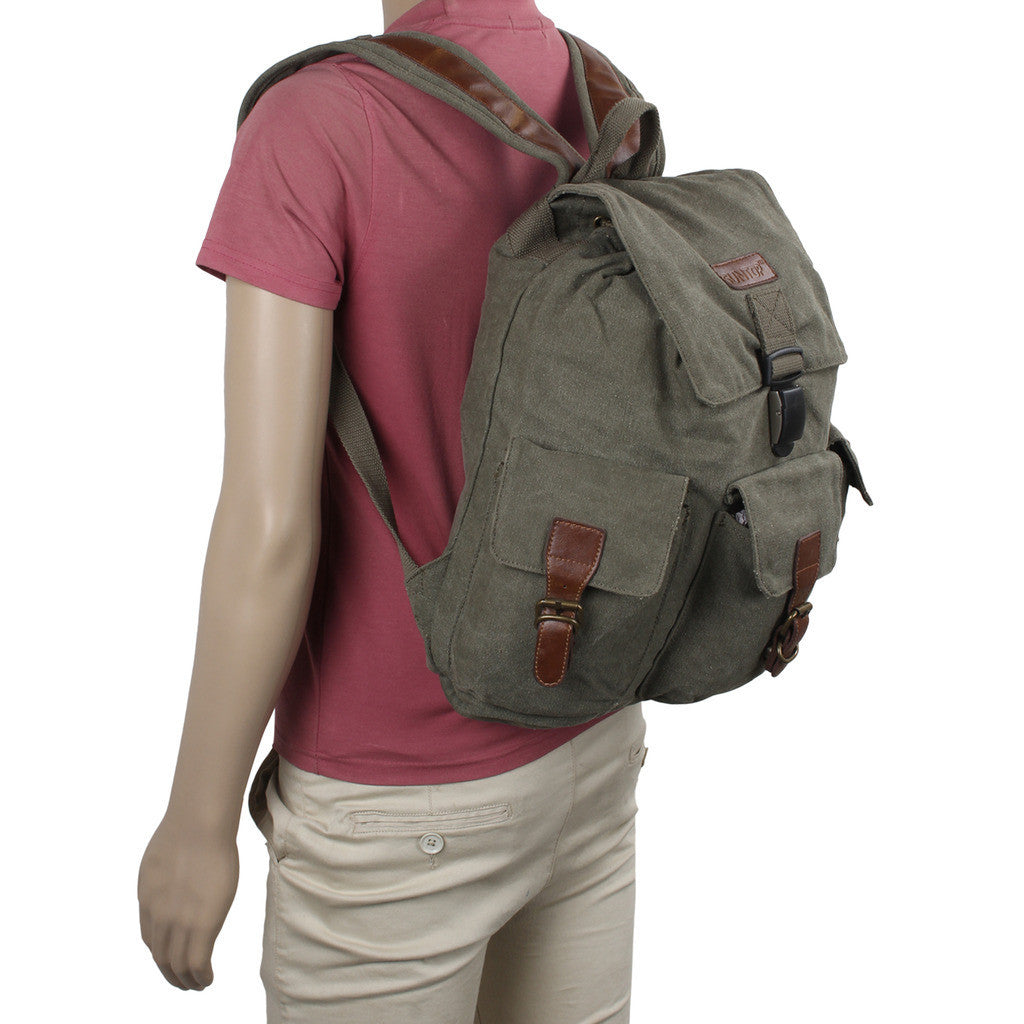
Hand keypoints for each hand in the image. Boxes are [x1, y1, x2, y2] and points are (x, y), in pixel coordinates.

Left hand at [137, 815, 239, 989]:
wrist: (198, 824)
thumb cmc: (188, 827)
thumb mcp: (164, 854)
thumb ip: (166, 873)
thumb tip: (177, 867)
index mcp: (148, 899)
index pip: (150, 938)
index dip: (161, 952)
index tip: (172, 956)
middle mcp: (159, 916)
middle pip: (160, 957)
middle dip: (171, 974)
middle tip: (184, 982)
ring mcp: (179, 921)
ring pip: (176, 965)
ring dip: (186, 980)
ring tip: (198, 985)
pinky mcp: (202, 923)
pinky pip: (197, 963)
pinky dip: (200, 977)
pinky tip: (207, 979)